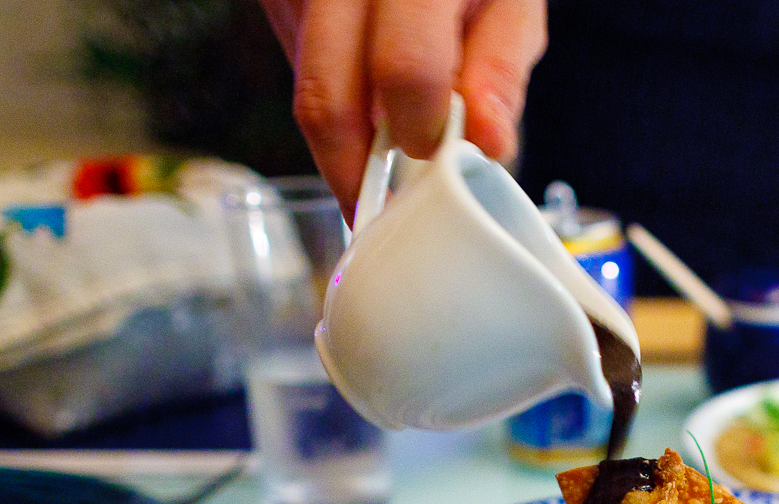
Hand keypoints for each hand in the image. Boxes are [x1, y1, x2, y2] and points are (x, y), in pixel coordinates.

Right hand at [259, 0, 546, 219]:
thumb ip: (501, 69)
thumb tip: (489, 144)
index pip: (405, 70)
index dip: (420, 129)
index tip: (434, 156)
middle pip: (325, 101)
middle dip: (353, 171)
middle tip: (376, 207)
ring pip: (304, 92)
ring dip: (343, 134)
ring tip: (380, 143)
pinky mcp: (276, 0)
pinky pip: (297, 69)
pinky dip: (333, 96)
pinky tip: (365, 88)